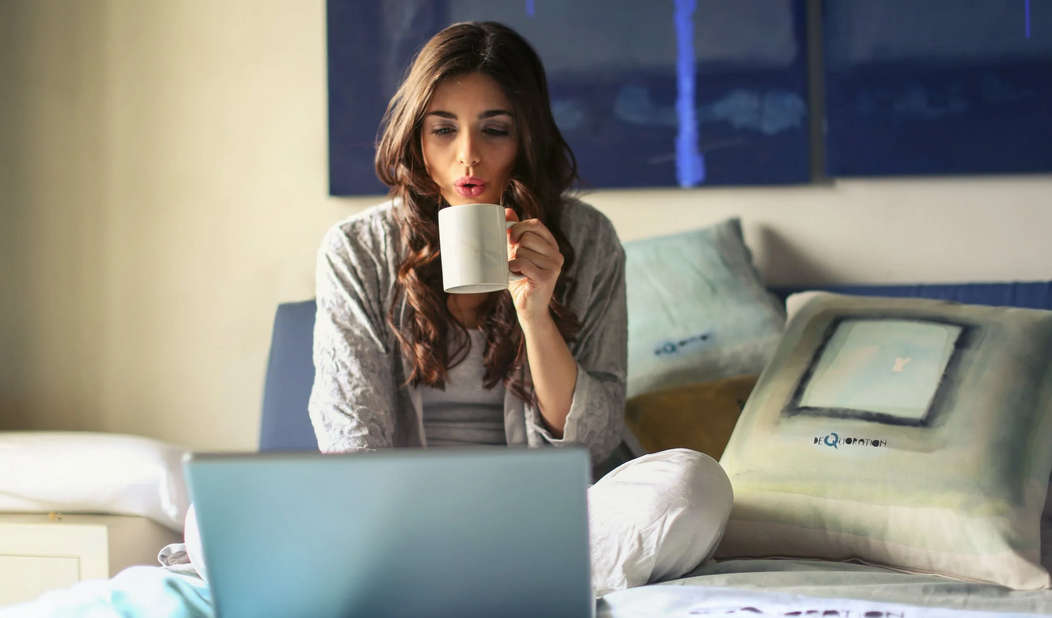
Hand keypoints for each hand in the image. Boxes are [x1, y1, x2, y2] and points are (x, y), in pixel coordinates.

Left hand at [505, 208, 563, 325]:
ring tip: (518, 272)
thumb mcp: (517, 253)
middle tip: (516, 262)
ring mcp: (554, 266)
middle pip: (528, 236)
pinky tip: (515, 275)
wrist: (528, 308)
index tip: (510, 238)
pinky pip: (523, 263)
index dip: (519, 227)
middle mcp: (557, 254)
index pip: (536, 224)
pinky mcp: (547, 277)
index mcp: (551, 246)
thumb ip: (515, 233)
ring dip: (514, 261)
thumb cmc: (522, 280)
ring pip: (524, 250)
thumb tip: (507, 211)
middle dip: (515, 248)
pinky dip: (513, 268)